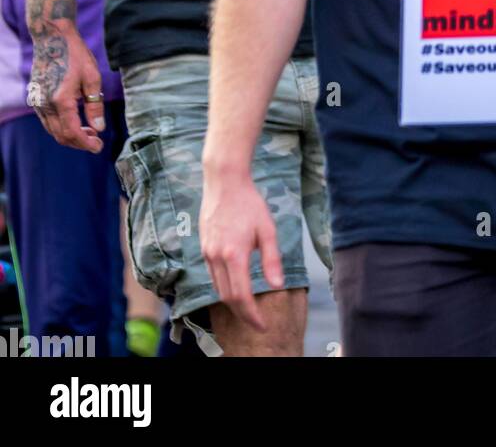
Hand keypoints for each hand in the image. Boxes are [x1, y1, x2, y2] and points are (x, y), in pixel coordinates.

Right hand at [26, 24, 104, 152]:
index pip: (73, 132)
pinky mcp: (35, 98)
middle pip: (61, 136)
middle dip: (79, 142)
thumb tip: (99, 127)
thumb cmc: (75, 54)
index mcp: (61, 100)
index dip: (87, 143)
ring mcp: (38, 102)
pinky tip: (75, 121)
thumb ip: (95, 105)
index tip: (99, 146)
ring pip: (53, 131)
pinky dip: (61, 127)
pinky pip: (47, 121)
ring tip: (89, 131)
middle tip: (96, 141)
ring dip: (70, 136)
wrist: (52, 38)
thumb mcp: (92, 77)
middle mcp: (46, 105)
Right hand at [200, 171, 283, 330]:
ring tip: (248, 308)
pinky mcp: (204, 248)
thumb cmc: (250, 203)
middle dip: (243, 314)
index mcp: (234, 254)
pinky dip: (224, 287)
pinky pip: (213, 276)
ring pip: (218, 289)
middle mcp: (217, 257)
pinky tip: (235, 286)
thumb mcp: (268, 229)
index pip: (241, 296)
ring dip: (232, 302)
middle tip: (257, 322)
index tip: (262, 326)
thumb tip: (278, 285)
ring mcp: (207, 253)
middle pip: (227, 297)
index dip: (252, 315)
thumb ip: (272, 259)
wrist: (224, 182)